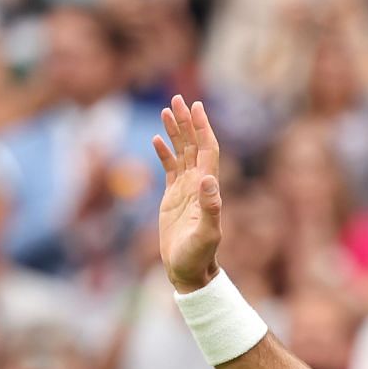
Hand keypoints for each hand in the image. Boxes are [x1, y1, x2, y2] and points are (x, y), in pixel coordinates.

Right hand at [153, 97, 223, 292]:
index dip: (203, 128)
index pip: (207, 150)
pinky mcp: (172, 198)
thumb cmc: (198, 255)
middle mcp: (198, 184)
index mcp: (207, 187)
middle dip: (187, 122)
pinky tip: (157, 139)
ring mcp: (185, 190)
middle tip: (179, 98)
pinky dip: (164, 153)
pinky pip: (169, 169)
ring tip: (168, 110)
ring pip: (181, 153)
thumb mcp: (206, 233)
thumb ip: (209, 208)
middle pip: (194, 145)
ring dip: (176, 132)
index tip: (197, 107)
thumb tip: (209, 180)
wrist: (189, 270)